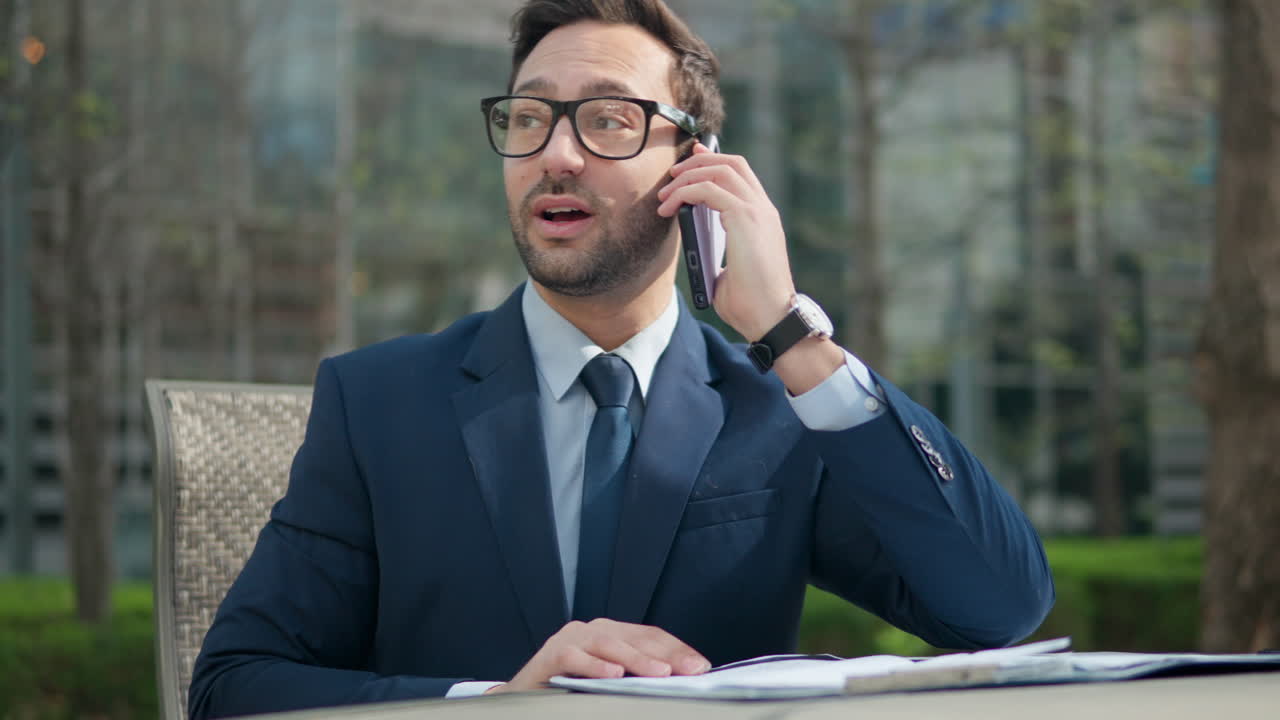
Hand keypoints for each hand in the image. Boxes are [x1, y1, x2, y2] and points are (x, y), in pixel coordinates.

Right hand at [486, 619, 709, 693]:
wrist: (523, 697)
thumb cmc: (568, 690)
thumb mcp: (609, 681)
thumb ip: (635, 676)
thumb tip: (676, 680)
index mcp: (611, 634)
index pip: (651, 636)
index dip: (677, 649)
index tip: (700, 666)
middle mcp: (592, 630)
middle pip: (636, 637)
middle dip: (667, 654)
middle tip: (691, 670)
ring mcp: (571, 639)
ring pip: (609, 643)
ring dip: (637, 659)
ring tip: (661, 673)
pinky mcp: (551, 654)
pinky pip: (575, 658)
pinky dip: (595, 666)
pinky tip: (614, 676)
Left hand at [657, 142, 794, 341]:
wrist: (771, 318)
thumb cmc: (751, 304)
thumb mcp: (728, 271)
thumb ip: (716, 252)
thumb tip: (695, 247)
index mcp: (762, 217)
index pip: (740, 173)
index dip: (713, 159)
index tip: (691, 157)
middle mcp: (762, 208)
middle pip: (730, 162)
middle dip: (697, 161)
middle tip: (671, 174)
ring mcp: (757, 211)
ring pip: (719, 170)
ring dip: (687, 176)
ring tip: (664, 195)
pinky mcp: (745, 219)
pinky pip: (708, 190)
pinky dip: (685, 192)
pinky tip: (669, 208)